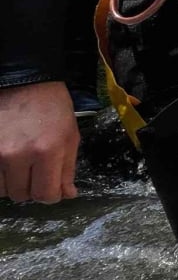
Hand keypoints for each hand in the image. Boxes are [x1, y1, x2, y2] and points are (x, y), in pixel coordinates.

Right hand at [0, 81, 80, 202]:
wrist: (25, 84)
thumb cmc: (53, 109)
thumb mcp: (70, 136)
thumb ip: (68, 169)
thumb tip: (67, 194)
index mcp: (47, 151)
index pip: (45, 195)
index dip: (50, 195)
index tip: (51, 188)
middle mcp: (18, 154)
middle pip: (21, 195)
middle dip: (31, 188)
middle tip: (35, 173)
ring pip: (2, 190)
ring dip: (12, 183)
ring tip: (20, 165)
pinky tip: (7, 164)